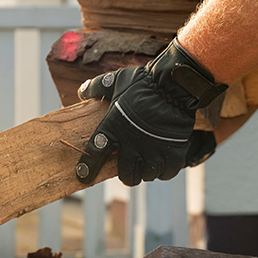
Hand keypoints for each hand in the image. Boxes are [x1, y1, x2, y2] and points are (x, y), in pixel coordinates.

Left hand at [75, 38, 226, 185]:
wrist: (175, 83)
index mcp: (113, 128)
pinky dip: (164, 170)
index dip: (88, 167)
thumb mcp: (116, 81)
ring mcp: (154, 150)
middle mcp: (132, 143)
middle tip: (129, 167)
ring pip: (146, 175)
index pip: (95, 153)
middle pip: (126, 174)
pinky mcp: (174, 152)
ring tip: (147, 161)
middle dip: (127, 174)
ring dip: (146, 171)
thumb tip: (82, 91)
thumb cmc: (144, 82)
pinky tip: (163, 161)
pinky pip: (166, 173)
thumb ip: (97, 87)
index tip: (83, 176)